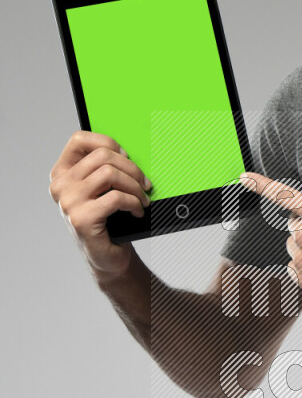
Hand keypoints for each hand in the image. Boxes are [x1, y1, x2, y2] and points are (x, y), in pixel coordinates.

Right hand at [49, 131, 151, 276]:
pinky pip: (117, 198)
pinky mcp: (82, 219)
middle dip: (132, 168)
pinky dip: (134, 203)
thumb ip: (103, 169)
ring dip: (135, 187)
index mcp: (62, 174)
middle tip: (144, 184)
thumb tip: (127, 153)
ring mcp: (69, 202)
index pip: (79, 140)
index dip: (108, 142)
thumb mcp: (100, 190)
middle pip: (102, 156)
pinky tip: (137, 211)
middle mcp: (60, 186)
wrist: (106, 257)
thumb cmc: (107, 221)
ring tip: (142, 199)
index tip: (126, 157)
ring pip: (110, 174)